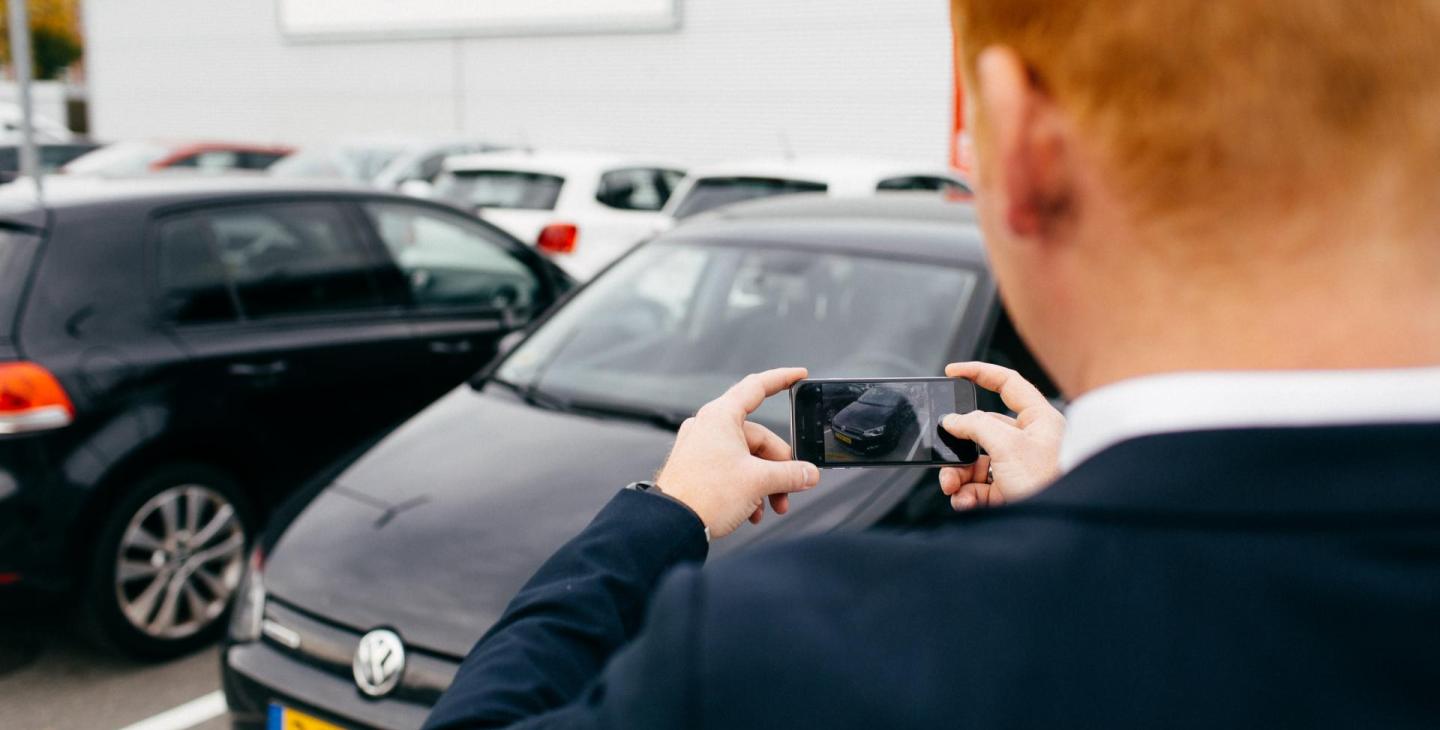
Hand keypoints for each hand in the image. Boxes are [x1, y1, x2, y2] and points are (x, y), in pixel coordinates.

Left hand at [655, 368, 821, 539]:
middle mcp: (709, 426)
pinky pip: (731, 469)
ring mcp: (700, 446)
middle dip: (778, 467)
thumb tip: (809, 473)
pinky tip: (752, 510)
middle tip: (790, 488)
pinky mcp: (696, 466)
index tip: (799, 375)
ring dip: (764, 483)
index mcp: (721, 416)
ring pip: (746, 457)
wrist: (671, 524)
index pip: (757, 387)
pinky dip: (747, 488)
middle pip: (758, 438)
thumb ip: (790, 474)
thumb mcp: (759, 482)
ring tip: (772, 506)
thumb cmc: (704, 495)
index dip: (782, 379)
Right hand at [938, 362, 1064, 510]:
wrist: (1059, 526)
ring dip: (958, 475)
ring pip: (976, 462)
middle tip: (944, 454)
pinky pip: (979, 487)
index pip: (1007, 383)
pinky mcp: (1009, 491)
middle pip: (982, 431)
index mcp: (1038, 419)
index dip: (979, 372)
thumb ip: (975, 425)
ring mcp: (1018, 467)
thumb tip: (953, 421)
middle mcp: (1029, 441)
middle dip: (958, 446)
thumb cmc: (1049, 482)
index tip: (952, 372)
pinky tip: (966, 501)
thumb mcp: (1007, 445)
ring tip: (952, 487)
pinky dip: (967, 494)